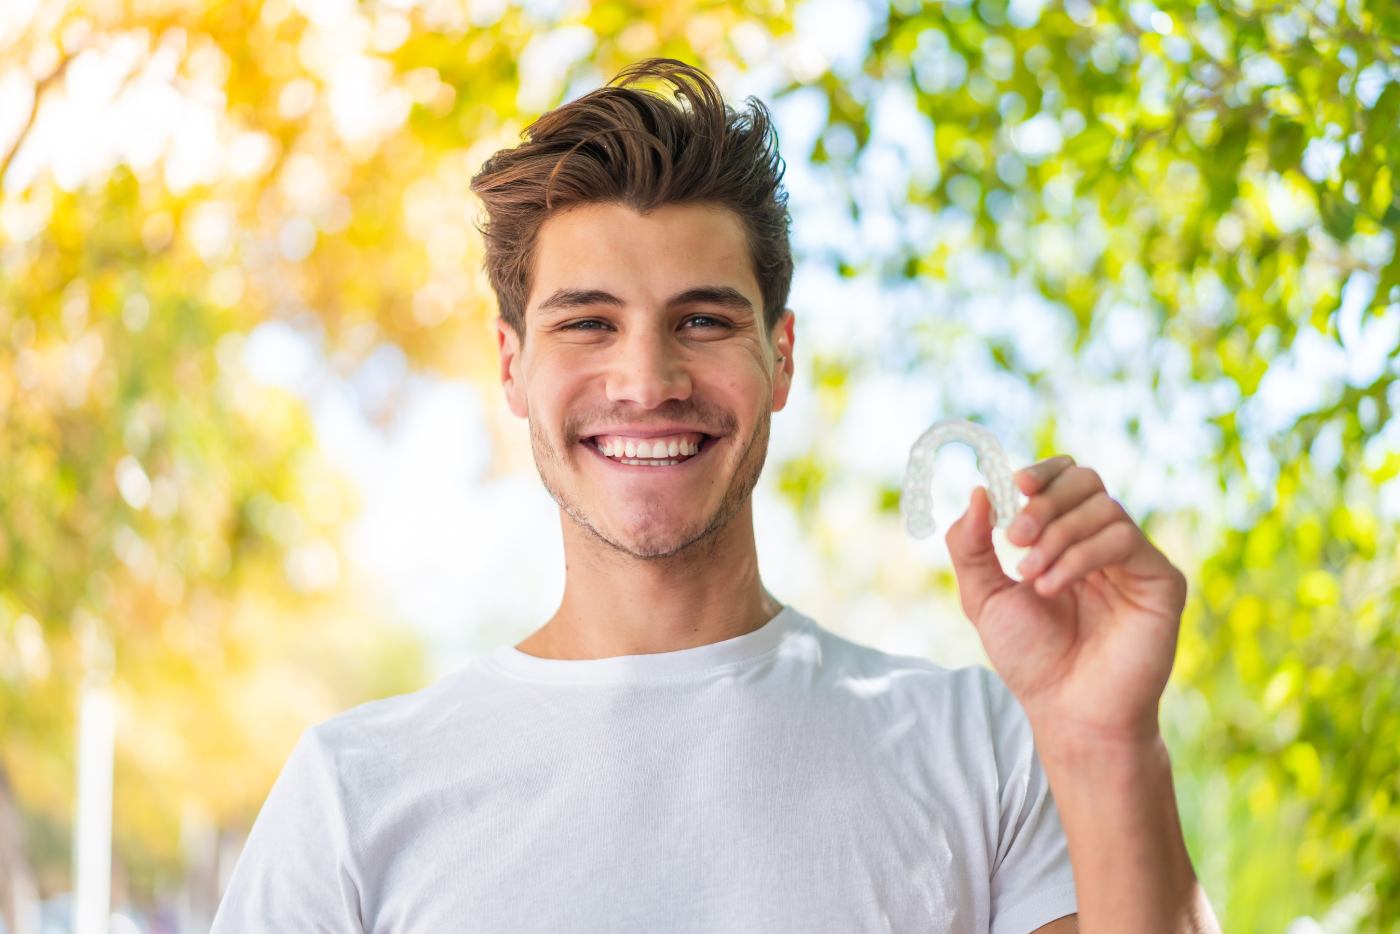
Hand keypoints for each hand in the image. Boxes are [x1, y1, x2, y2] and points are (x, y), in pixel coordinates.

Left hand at [944, 456, 1186, 745]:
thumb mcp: (982, 597)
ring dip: (1056, 537)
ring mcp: (1135, 561)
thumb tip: (978, 492)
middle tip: (1016, 538)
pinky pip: (1122, 539)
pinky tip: (1051, 586)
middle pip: (1087, 480)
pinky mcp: (1161, 580)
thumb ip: (969, 545)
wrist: (1067, 711)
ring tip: (1031, 578)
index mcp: (1069, 539)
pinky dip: (1079, 556)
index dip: (1043, 472)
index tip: (1014, 485)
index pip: (1066, 479)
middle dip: (1045, 503)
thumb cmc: (1030, 658)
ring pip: (1102, 508)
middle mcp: (1104, 544)